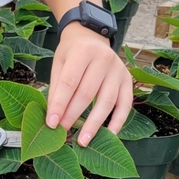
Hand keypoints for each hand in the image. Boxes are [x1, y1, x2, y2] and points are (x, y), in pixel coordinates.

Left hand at [45, 23, 132, 145]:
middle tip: (62, 132)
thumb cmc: (72, 53)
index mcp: (83, 51)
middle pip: (87, 94)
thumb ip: (57, 88)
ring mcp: (118, 70)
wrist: (91, 38)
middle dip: (73, 115)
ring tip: (83, 140)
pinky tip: (109, 135)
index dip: (59, 104)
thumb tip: (53, 118)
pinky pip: (125, 105)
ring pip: (107, 101)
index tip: (51, 123)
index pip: (69, 83)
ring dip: (94, 124)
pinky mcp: (127, 81)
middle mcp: (104, 59)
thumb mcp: (59, 63)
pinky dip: (118, 122)